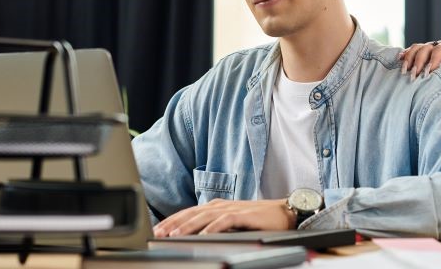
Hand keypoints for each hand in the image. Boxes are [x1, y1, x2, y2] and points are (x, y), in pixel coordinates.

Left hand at [152, 198, 293, 236]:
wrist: (284, 212)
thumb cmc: (257, 219)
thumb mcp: (232, 221)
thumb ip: (214, 225)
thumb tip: (193, 235)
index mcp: (216, 206)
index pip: (189, 213)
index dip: (172, 220)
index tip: (156, 230)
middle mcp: (221, 205)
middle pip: (192, 213)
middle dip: (173, 223)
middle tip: (158, 233)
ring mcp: (233, 209)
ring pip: (205, 216)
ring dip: (188, 225)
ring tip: (174, 235)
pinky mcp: (245, 215)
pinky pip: (225, 221)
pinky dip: (213, 227)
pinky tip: (203, 235)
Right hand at [399, 40, 440, 81]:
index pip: (438, 50)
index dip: (432, 61)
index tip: (427, 74)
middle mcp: (439, 45)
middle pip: (424, 49)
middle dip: (418, 62)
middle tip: (414, 76)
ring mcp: (431, 48)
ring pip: (417, 48)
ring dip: (409, 59)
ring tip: (404, 71)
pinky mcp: (427, 54)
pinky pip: (414, 51)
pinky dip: (406, 55)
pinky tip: (399, 60)